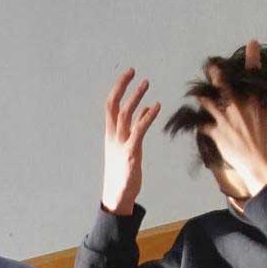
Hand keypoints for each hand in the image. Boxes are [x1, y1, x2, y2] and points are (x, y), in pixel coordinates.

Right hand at [101, 68, 159, 215]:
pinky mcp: (130, 154)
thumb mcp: (127, 147)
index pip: (110, 106)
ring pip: (125, 115)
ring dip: (135, 97)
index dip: (118, 88)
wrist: (117, 197)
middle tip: (133, 71)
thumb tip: (144, 110)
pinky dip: (147, 117)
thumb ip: (135, 127)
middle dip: (121, 87)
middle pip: (113, 106)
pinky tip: (156, 106)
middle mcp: (113, 137)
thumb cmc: (123, 173)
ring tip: (146, 83)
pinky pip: (138, 131)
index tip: (128, 73)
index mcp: (110, 135)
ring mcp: (121, 145)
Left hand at [197, 40, 266, 199]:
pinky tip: (192, 120)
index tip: (252, 43)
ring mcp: (225, 119)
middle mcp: (237, 106)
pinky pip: (202, 125)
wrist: (264, 164)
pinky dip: (197, 121)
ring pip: (208, 102)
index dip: (252, 55)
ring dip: (203, 95)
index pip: (254, 71)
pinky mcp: (216, 134)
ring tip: (197, 91)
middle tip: (211, 65)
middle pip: (223, 84)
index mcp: (255, 99)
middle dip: (216, 73)